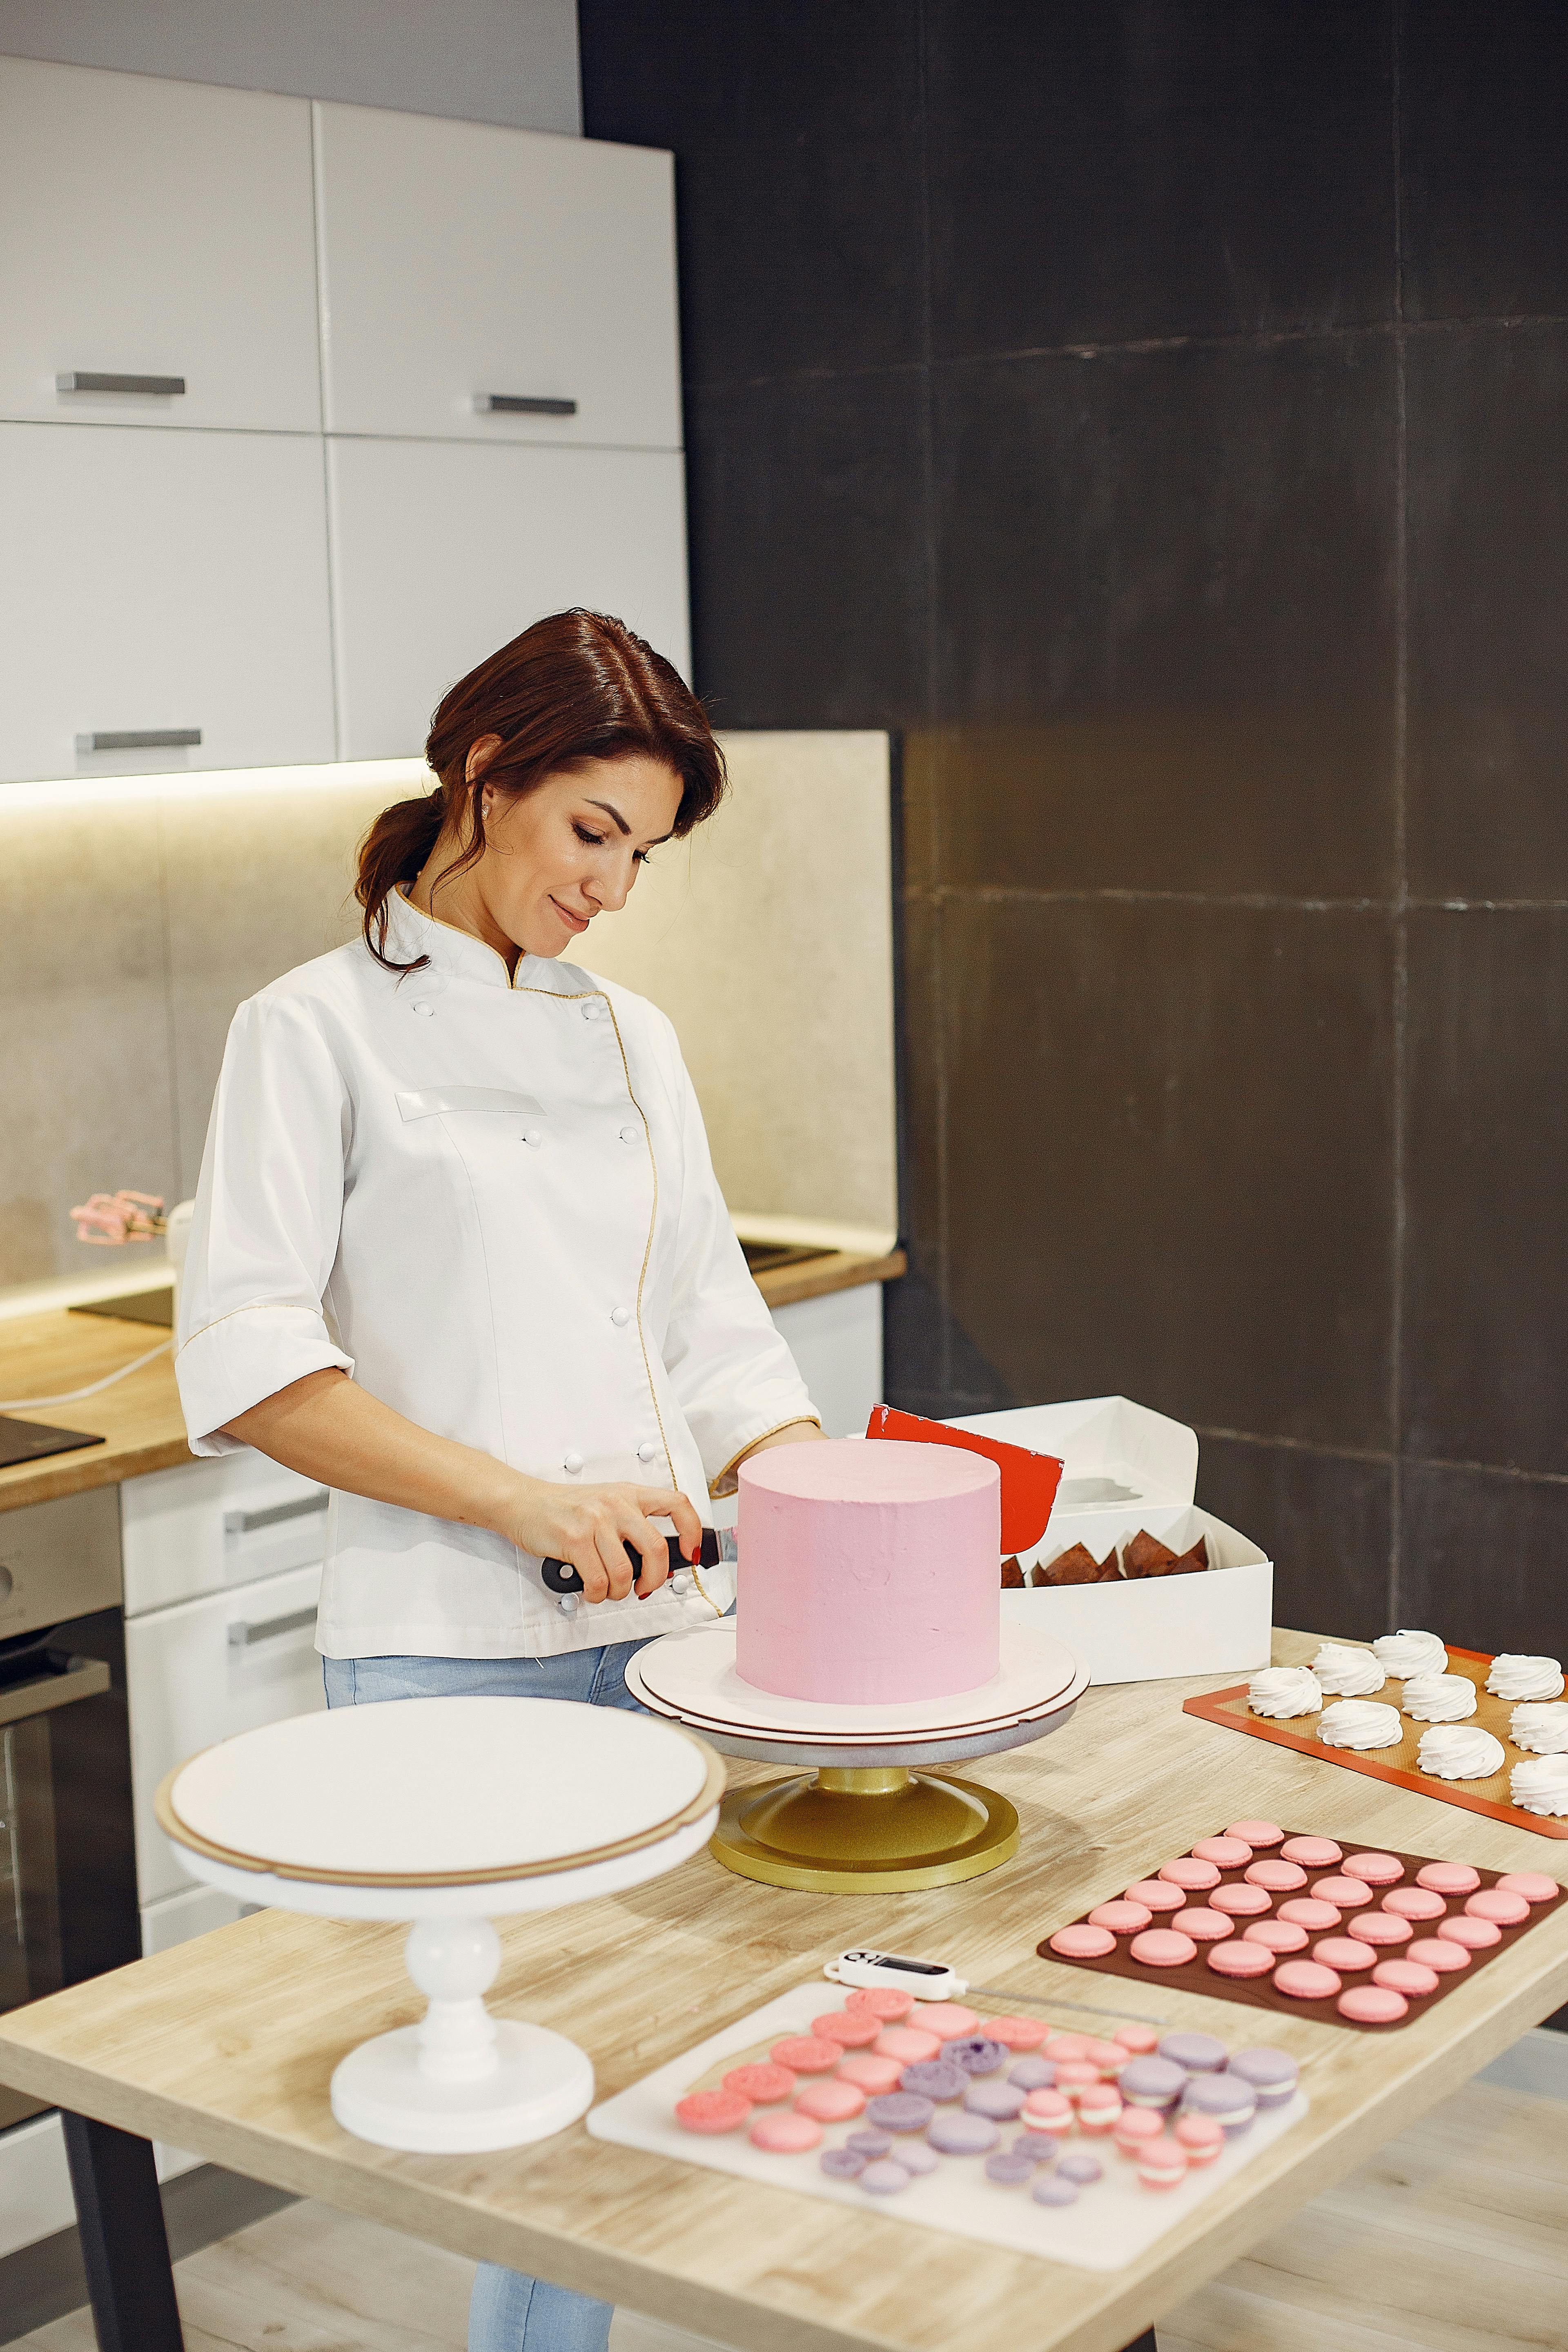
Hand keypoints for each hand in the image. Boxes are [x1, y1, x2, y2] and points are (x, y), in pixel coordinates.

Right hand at [505, 1477, 704, 1602]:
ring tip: (608, 1590)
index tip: (691, 1552)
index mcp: (630, 1494)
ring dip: (619, 1592)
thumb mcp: (605, 1504)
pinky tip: (591, 1589)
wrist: (523, 1503)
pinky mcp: (574, 1539)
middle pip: (656, 1549)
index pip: (677, 1504)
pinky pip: (598, 1581)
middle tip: (644, 1588)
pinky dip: (597, 1594)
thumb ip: (631, 1525)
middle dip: (655, 1579)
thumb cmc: (565, 1508)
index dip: (692, 1530)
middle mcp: (616, 1504)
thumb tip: (656, 1563)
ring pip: (625, 1572)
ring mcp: (595, 1521)